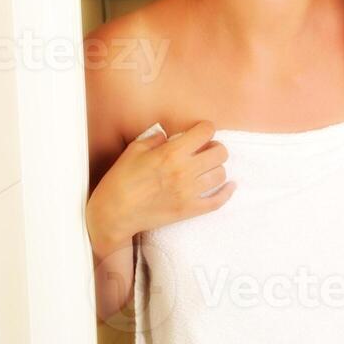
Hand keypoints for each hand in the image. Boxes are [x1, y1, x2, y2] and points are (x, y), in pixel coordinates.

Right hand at [86, 120, 235, 252]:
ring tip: (208, 167)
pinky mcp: (189, 210)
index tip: (201, 131)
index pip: (205, 132)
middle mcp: (184, 171)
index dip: (206, 128)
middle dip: (215, 147)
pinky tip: (230, 185)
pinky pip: (218, 201)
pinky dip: (227, 192)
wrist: (113, 214)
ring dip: (217, 167)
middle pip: (220, 152)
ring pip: (221, 175)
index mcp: (171, 153)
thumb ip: (155, 138)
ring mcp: (189, 192)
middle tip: (206, 149)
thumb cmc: (120, 180)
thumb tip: (168, 135)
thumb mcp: (134, 150)